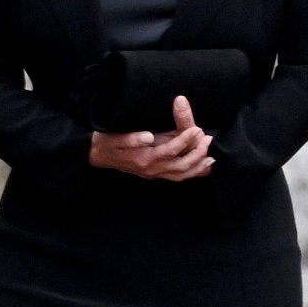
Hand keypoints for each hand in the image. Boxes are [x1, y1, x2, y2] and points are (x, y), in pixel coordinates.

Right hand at [89, 96, 213, 181]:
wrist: (96, 156)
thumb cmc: (106, 143)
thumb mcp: (113, 137)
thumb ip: (131, 138)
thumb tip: (149, 136)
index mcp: (143, 158)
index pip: (169, 150)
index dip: (184, 140)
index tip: (196, 129)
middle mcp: (151, 169)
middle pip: (180, 166)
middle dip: (197, 154)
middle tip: (208, 139)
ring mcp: (154, 173)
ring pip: (181, 175)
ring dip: (198, 166)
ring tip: (211, 156)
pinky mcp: (155, 174)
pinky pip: (177, 177)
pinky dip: (191, 174)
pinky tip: (202, 167)